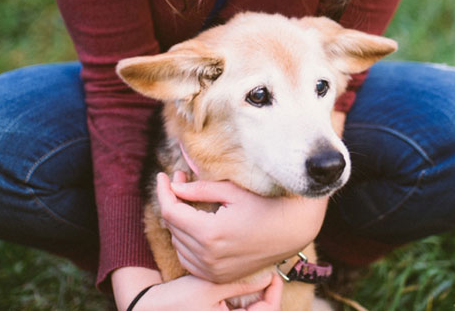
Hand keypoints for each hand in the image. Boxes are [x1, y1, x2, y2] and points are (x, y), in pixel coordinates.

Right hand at [112, 267, 282, 310]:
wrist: (151, 305)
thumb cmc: (178, 300)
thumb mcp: (210, 288)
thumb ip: (239, 284)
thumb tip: (266, 277)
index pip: (267, 310)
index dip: (274, 292)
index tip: (272, 274)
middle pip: (261, 308)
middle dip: (266, 292)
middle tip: (267, 271)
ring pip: (251, 307)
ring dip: (256, 292)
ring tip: (256, 272)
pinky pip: (239, 305)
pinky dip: (243, 293)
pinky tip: (241, 277)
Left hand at [156, 172, 328, 282]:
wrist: (291, 230)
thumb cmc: (265, 204)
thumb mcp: (232, 191)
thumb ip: (199, 189)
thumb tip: (175, 186)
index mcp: (210, 233)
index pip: (171, 212)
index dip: (164, 192)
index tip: (163, 176)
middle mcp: (208, 257)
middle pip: (173, 227)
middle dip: (172, 202)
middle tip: (181, 182)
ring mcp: (213, 270)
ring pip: (178, 245)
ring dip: (178, 223)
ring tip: (190, 203)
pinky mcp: (218, 276)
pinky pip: (188, 261)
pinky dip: (186, 243)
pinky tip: (195, 227)